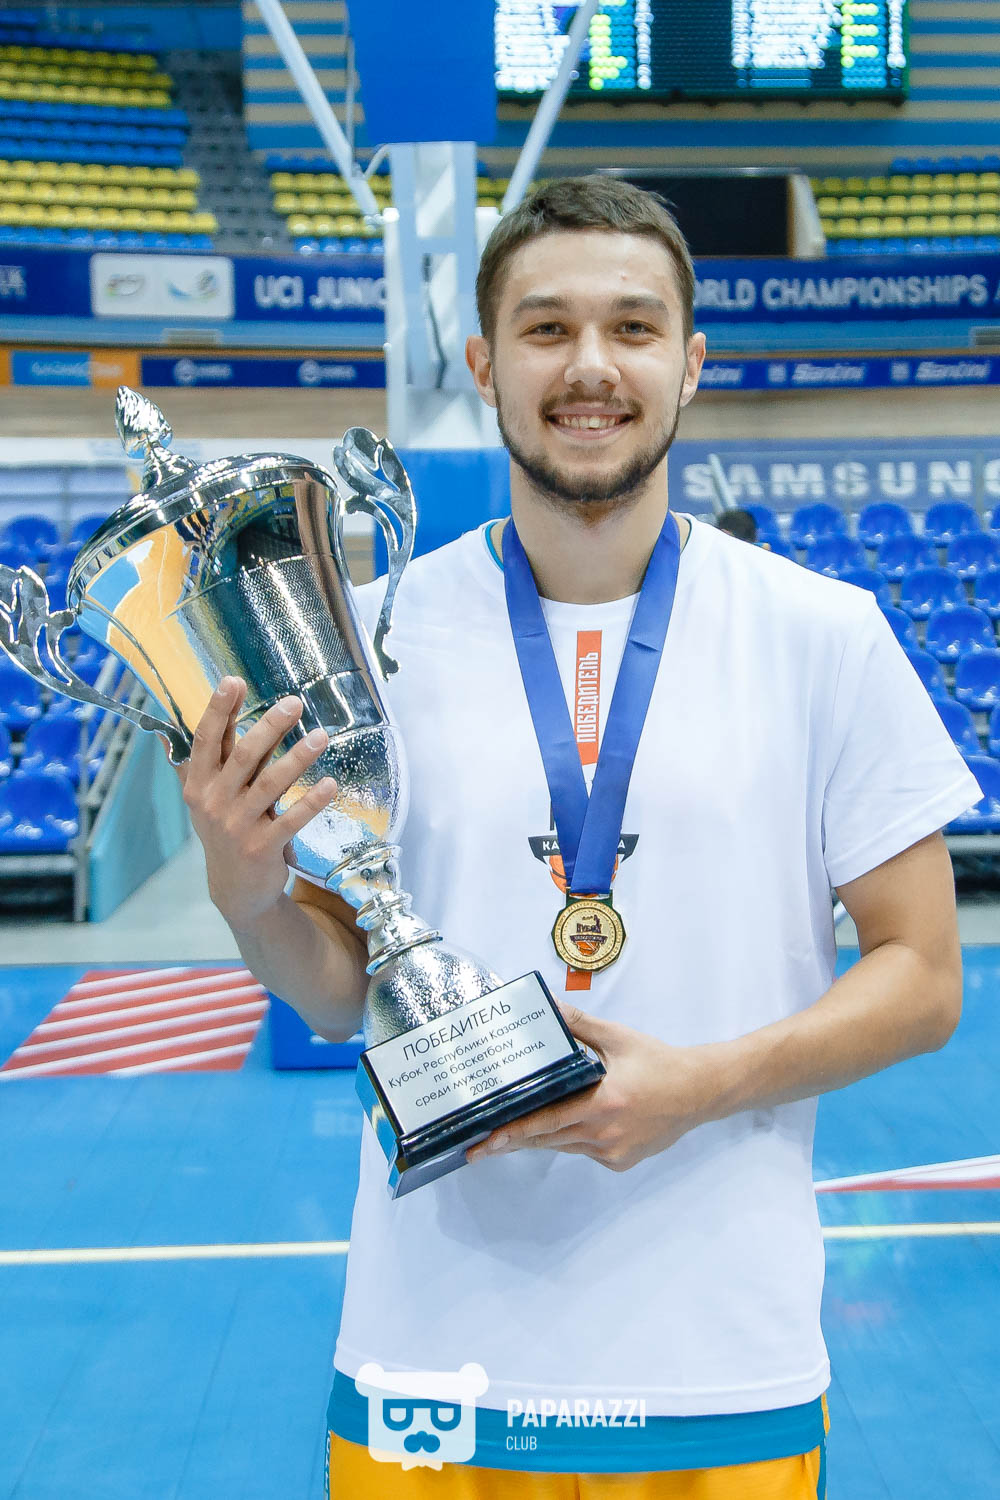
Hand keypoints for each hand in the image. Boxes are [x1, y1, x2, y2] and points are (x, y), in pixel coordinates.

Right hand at [173, 676, 336, 931]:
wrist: (235, 888)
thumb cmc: (226, 828)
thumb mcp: (210, 795)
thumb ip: (216, 758)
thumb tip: (213, 706)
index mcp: (198, 784)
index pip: (207, 740)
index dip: (220, 710)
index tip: (234, 681)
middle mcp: (214, 802)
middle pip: (244, 757)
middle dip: (270, 726)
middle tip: (295, 702)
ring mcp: (237, 826)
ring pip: (270, 784)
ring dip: (298, 758)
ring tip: (322, 736)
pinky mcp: (262, 847)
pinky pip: (291, 820)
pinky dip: (311, 801)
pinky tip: (331, 784)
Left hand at [466, 1001, 717, 1171]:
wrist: (699, 1091)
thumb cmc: (658, 1063)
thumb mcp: (618, 1038)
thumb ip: (580, 1025)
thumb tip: (549, 1007)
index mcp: (602, 1103)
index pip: (546, 1121)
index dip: (513, 1133)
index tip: (486, 1142)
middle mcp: (605, 1134)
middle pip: (548, 1140)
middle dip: (512, 1142)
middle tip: (478, 1147)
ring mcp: (613, 1152)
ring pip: (565, 1146)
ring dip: (540, 1140)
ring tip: (508, 1137)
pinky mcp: (620, 1161)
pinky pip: (585, 1151)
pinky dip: (571, 1139)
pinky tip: (566, 1125)